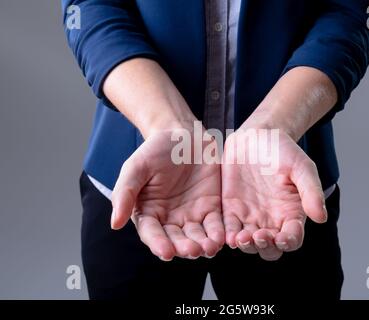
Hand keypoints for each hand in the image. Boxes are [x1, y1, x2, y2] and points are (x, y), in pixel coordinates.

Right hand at [111, 129, 224, 260]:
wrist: (183, 135)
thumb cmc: (155, 150)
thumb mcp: (136, 167)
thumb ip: (125, 193)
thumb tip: (114, 224)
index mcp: (149, 213)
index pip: (152, 234)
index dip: (158, 244)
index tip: (165, 252)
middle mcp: (170, 220)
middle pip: (177, 240)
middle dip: (185, 247)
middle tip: (192, 251)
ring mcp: (192, 216)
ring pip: (198, 237)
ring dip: (204, 245)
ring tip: (209, 247)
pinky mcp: (212, 208)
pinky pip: (216, 224)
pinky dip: (219, 232)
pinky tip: (223, 238)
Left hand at [222, 129, 326, 260]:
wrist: (257, 136)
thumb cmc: (284, 151)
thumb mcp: (301, 166)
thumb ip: (311, 191)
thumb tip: (321, 217)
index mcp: (291, 214)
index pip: (292, 238)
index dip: (289, 242)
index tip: (282, 238)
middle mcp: (271, 220)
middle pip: (269, 248)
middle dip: (265, 247)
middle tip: (259, 237)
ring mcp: (250, 217)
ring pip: (248, 243)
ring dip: (245, 245)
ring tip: (241, 238)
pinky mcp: (231, 210)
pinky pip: (229, 229)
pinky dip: (228, 236)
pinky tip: (227, 236)